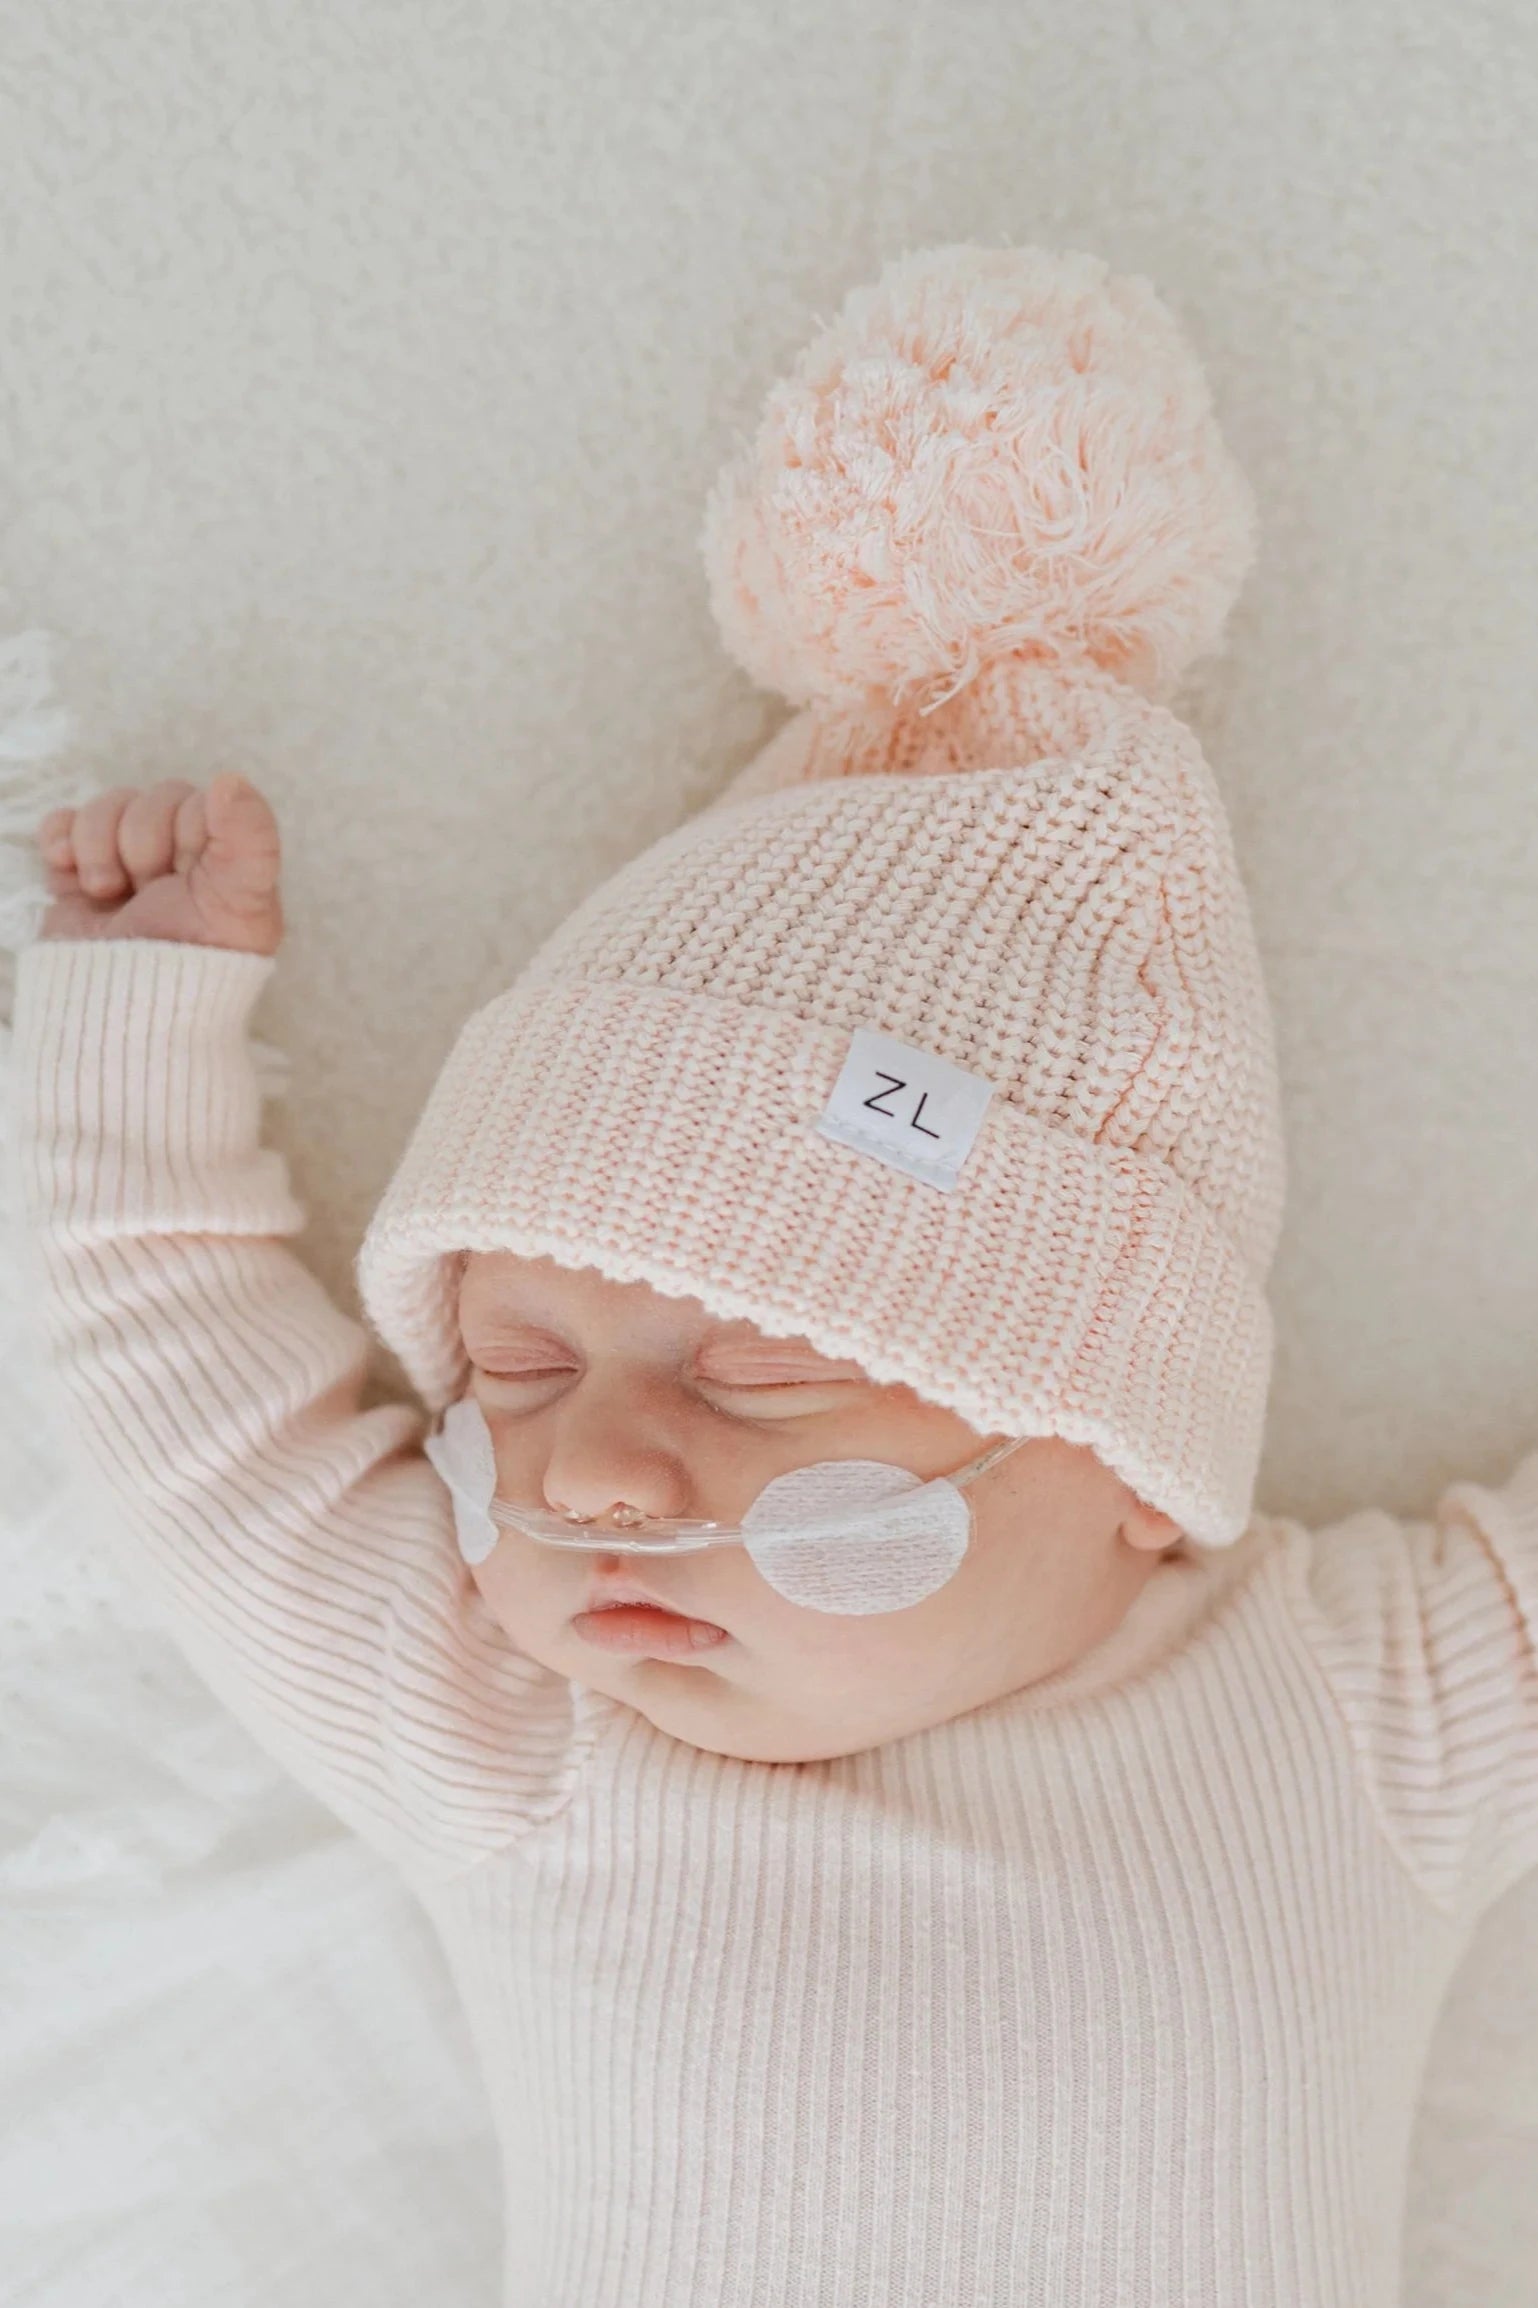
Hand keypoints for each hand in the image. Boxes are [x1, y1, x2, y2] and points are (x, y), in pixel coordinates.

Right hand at [34, 774, 283, 956]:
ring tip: (109, 895)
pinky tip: (70, 874)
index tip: (188, 872)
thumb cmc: (196, 968)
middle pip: (148, 800)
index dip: (184, 831)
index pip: (196, 800)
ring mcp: (124, 863)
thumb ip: (251, 839)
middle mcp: (176, 855)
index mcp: (222, 857)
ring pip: (105, 807)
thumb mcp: (241, 904)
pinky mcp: (77, 874)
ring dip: (99, 848)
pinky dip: (60, 841)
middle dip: (141, 845)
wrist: (123, 1017)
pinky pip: (62, 824)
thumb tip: (230, 779)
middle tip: (147, 892)